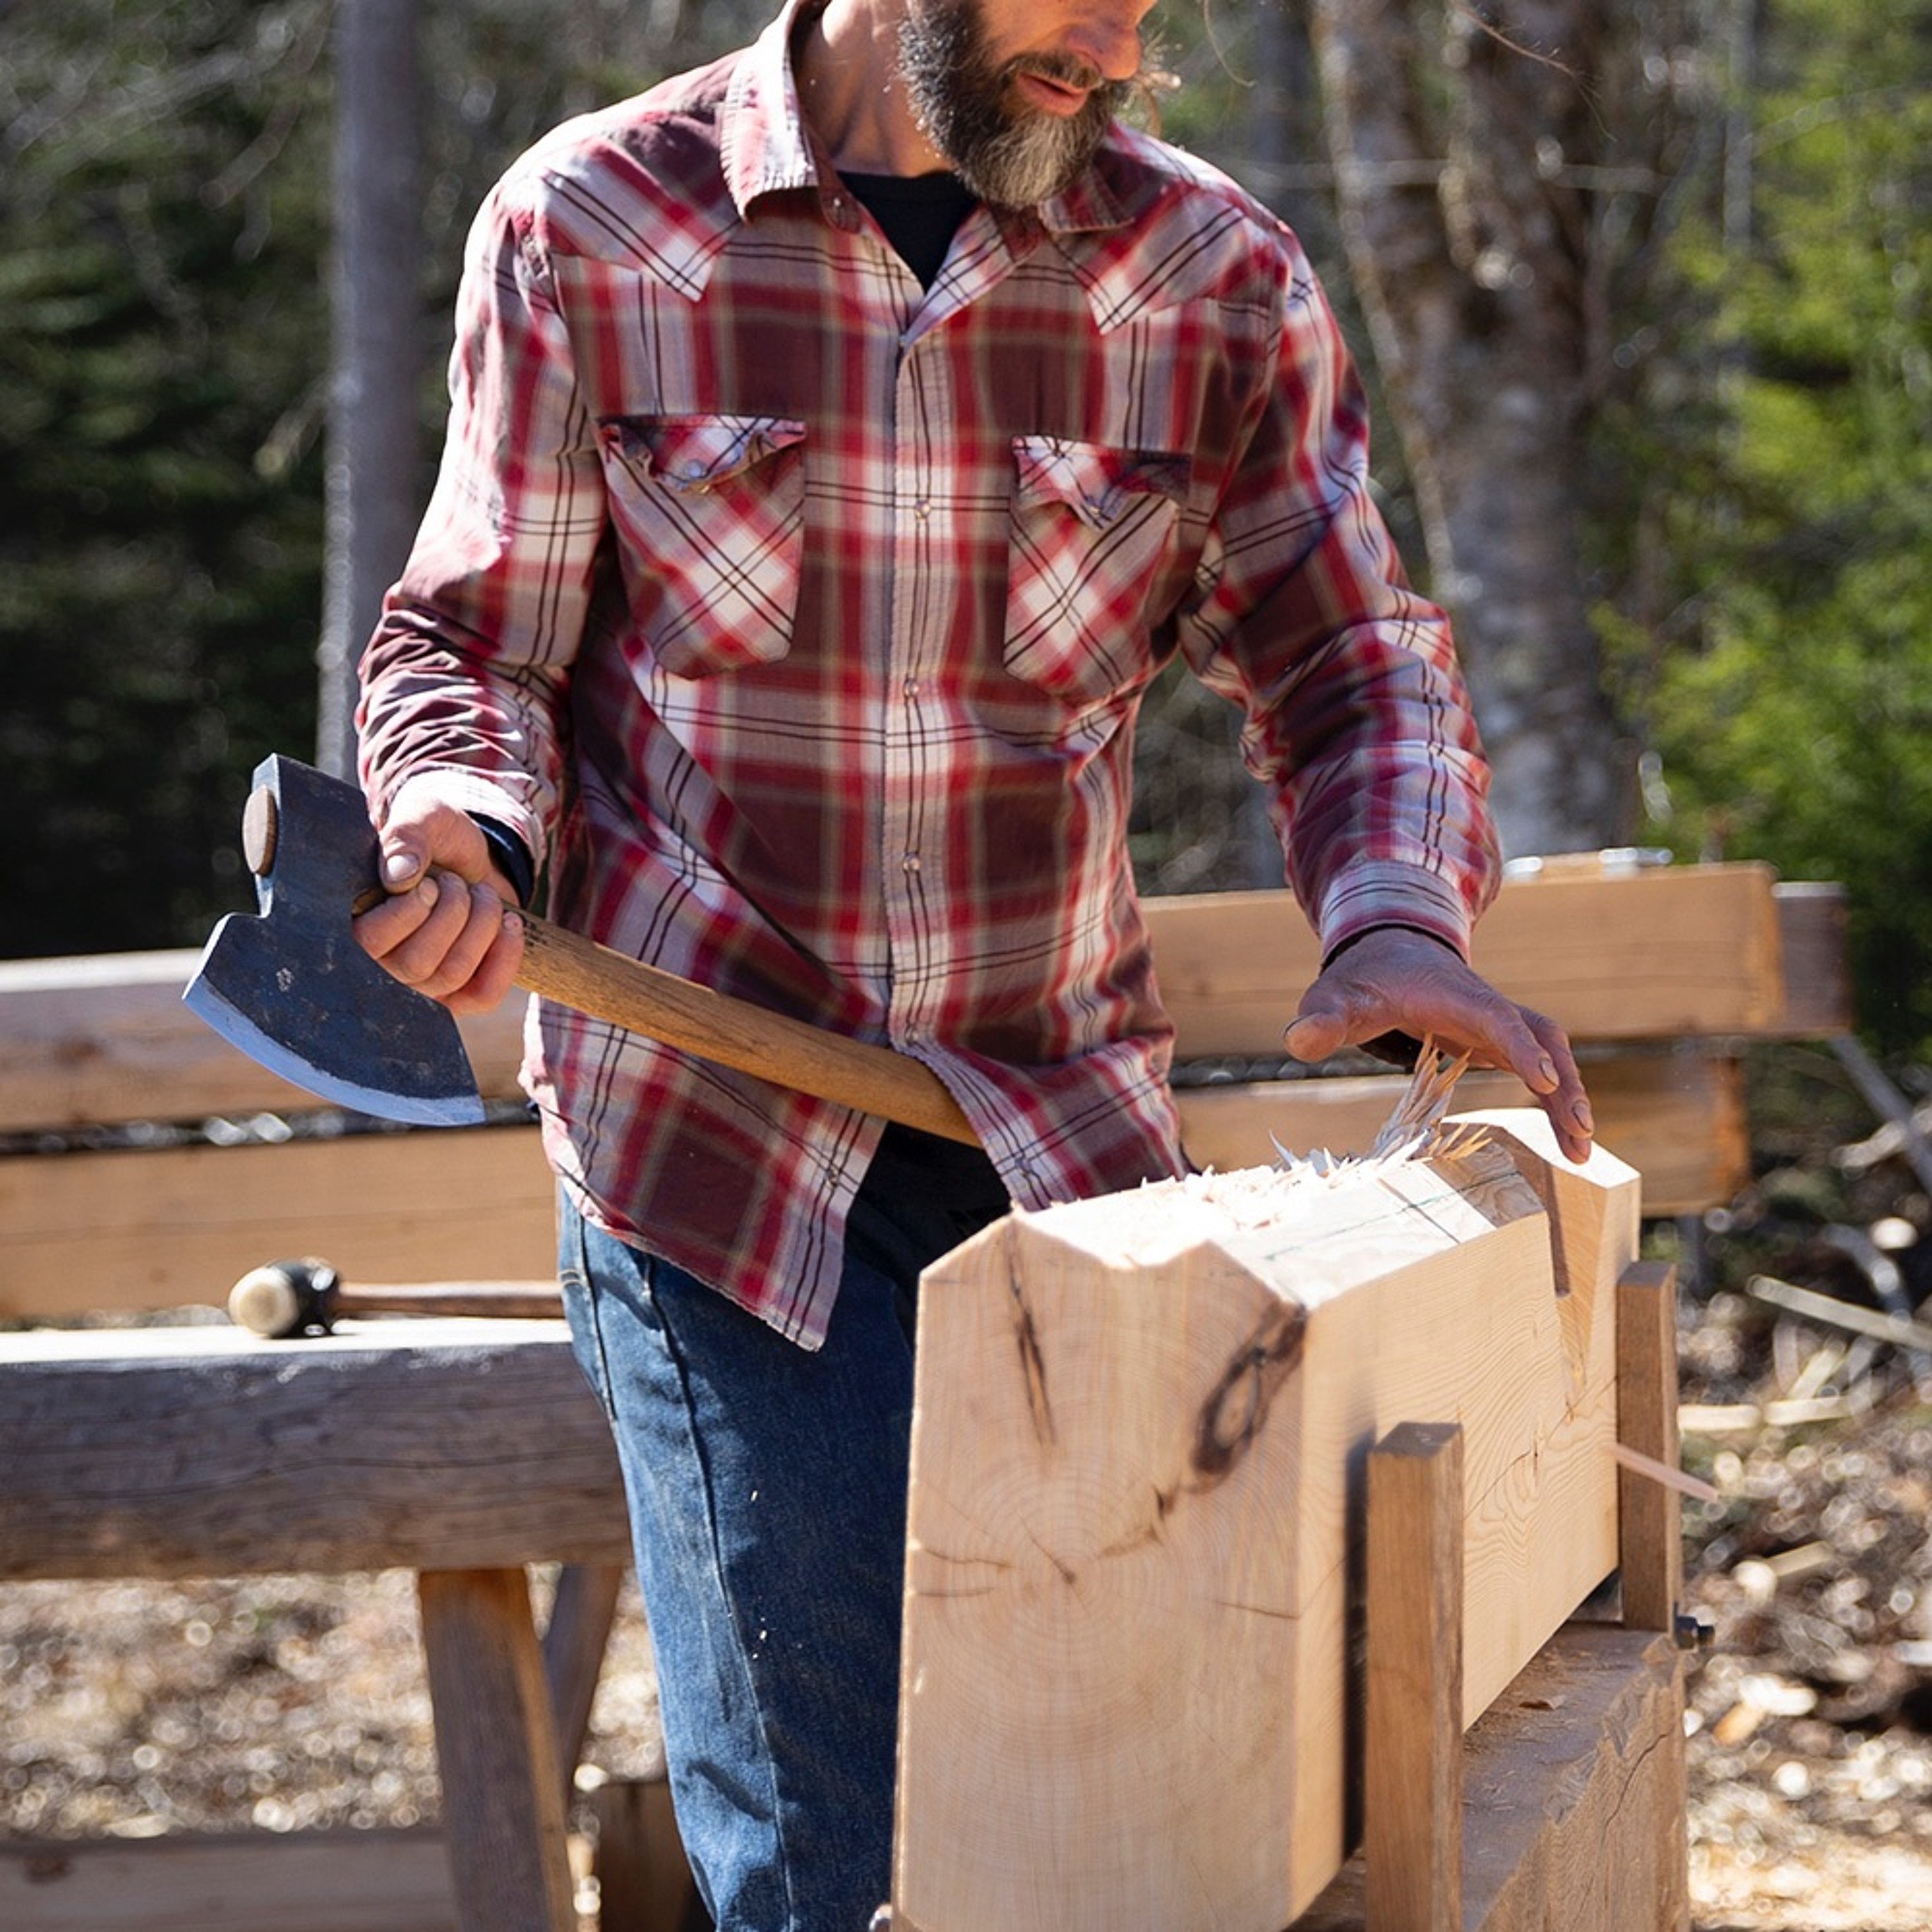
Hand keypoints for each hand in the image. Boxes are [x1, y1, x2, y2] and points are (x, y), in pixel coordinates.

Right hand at [352, 779, 525, 1014]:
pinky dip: (505, 959)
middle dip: (453, 912)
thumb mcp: (422, 818)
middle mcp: (383, 960)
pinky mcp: (460, 989)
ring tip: (483, 896)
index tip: (429, 880)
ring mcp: (423, 981)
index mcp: (358, 919)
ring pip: (452, 974)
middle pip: (417, 963)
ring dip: (482, 926)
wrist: (472, 854)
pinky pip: (482, 997)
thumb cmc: (437, 837)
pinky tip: (510, 924)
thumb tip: (398, 876)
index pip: (371, 939)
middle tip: (459, 884)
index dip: (411, 909)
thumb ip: (406, 837)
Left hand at [1283, 926, 1594, 1163]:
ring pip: (1550, 1054)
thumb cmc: (1362, 981)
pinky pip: (1543, 1070)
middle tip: (1579, 1130)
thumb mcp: (1334, 996)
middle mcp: (1487, 1006)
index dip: (1516, 1044)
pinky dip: (1559, 1101)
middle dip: (1562, 1080)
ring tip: (1582, 1152)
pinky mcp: (1503, 1043)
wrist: (1390, 955)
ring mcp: (1501, 1024)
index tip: (1540, 1078)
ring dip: (1569, 1097)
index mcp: (1451, 993)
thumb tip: (1299, 1039)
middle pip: (1539, 1036)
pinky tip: (1569, 1141)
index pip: (1492, 1014)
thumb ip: (1321, 1017)